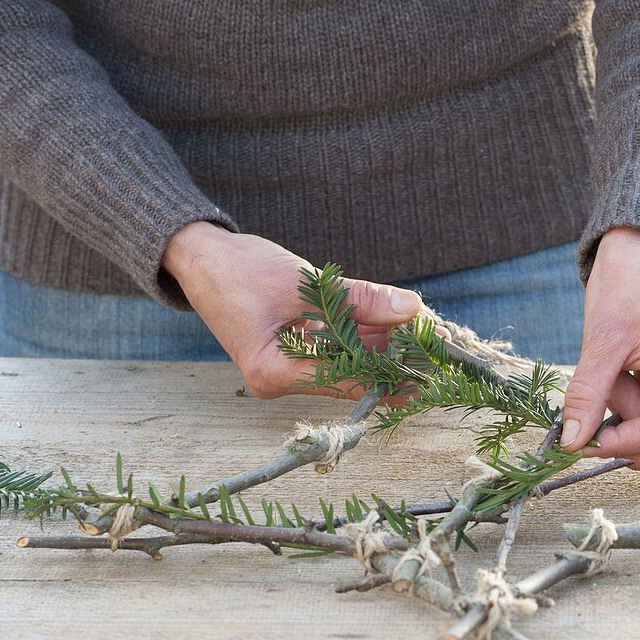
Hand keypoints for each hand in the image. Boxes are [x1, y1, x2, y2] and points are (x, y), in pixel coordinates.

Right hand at [162, 222, 422, 399]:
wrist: (198, 257)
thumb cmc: (240, 268)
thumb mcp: (305, 281)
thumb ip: (361, 298)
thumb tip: (414, 309)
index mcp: (272, 373)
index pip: (347, 377)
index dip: (394, 367)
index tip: (432, 360)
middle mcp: (277, 382)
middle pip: (350, 375)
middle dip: (396, 358)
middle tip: (442, 345)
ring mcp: (284, 371)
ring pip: (347, 363)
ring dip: (384, 348)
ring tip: (430, 336)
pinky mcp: (290, 355)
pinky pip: (334, 351)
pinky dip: (362, 338)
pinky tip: (398, 329)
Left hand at [559, 228, 639, 468]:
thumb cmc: (624, 284)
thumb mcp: (600, 340)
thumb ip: (587, 395)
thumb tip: (574, 444)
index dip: (622, 444)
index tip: (583, 441)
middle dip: (639, 446)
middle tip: (597, 433)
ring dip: (636, 422)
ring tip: (613, 381)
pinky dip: (638, 409)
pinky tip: (622, 380)